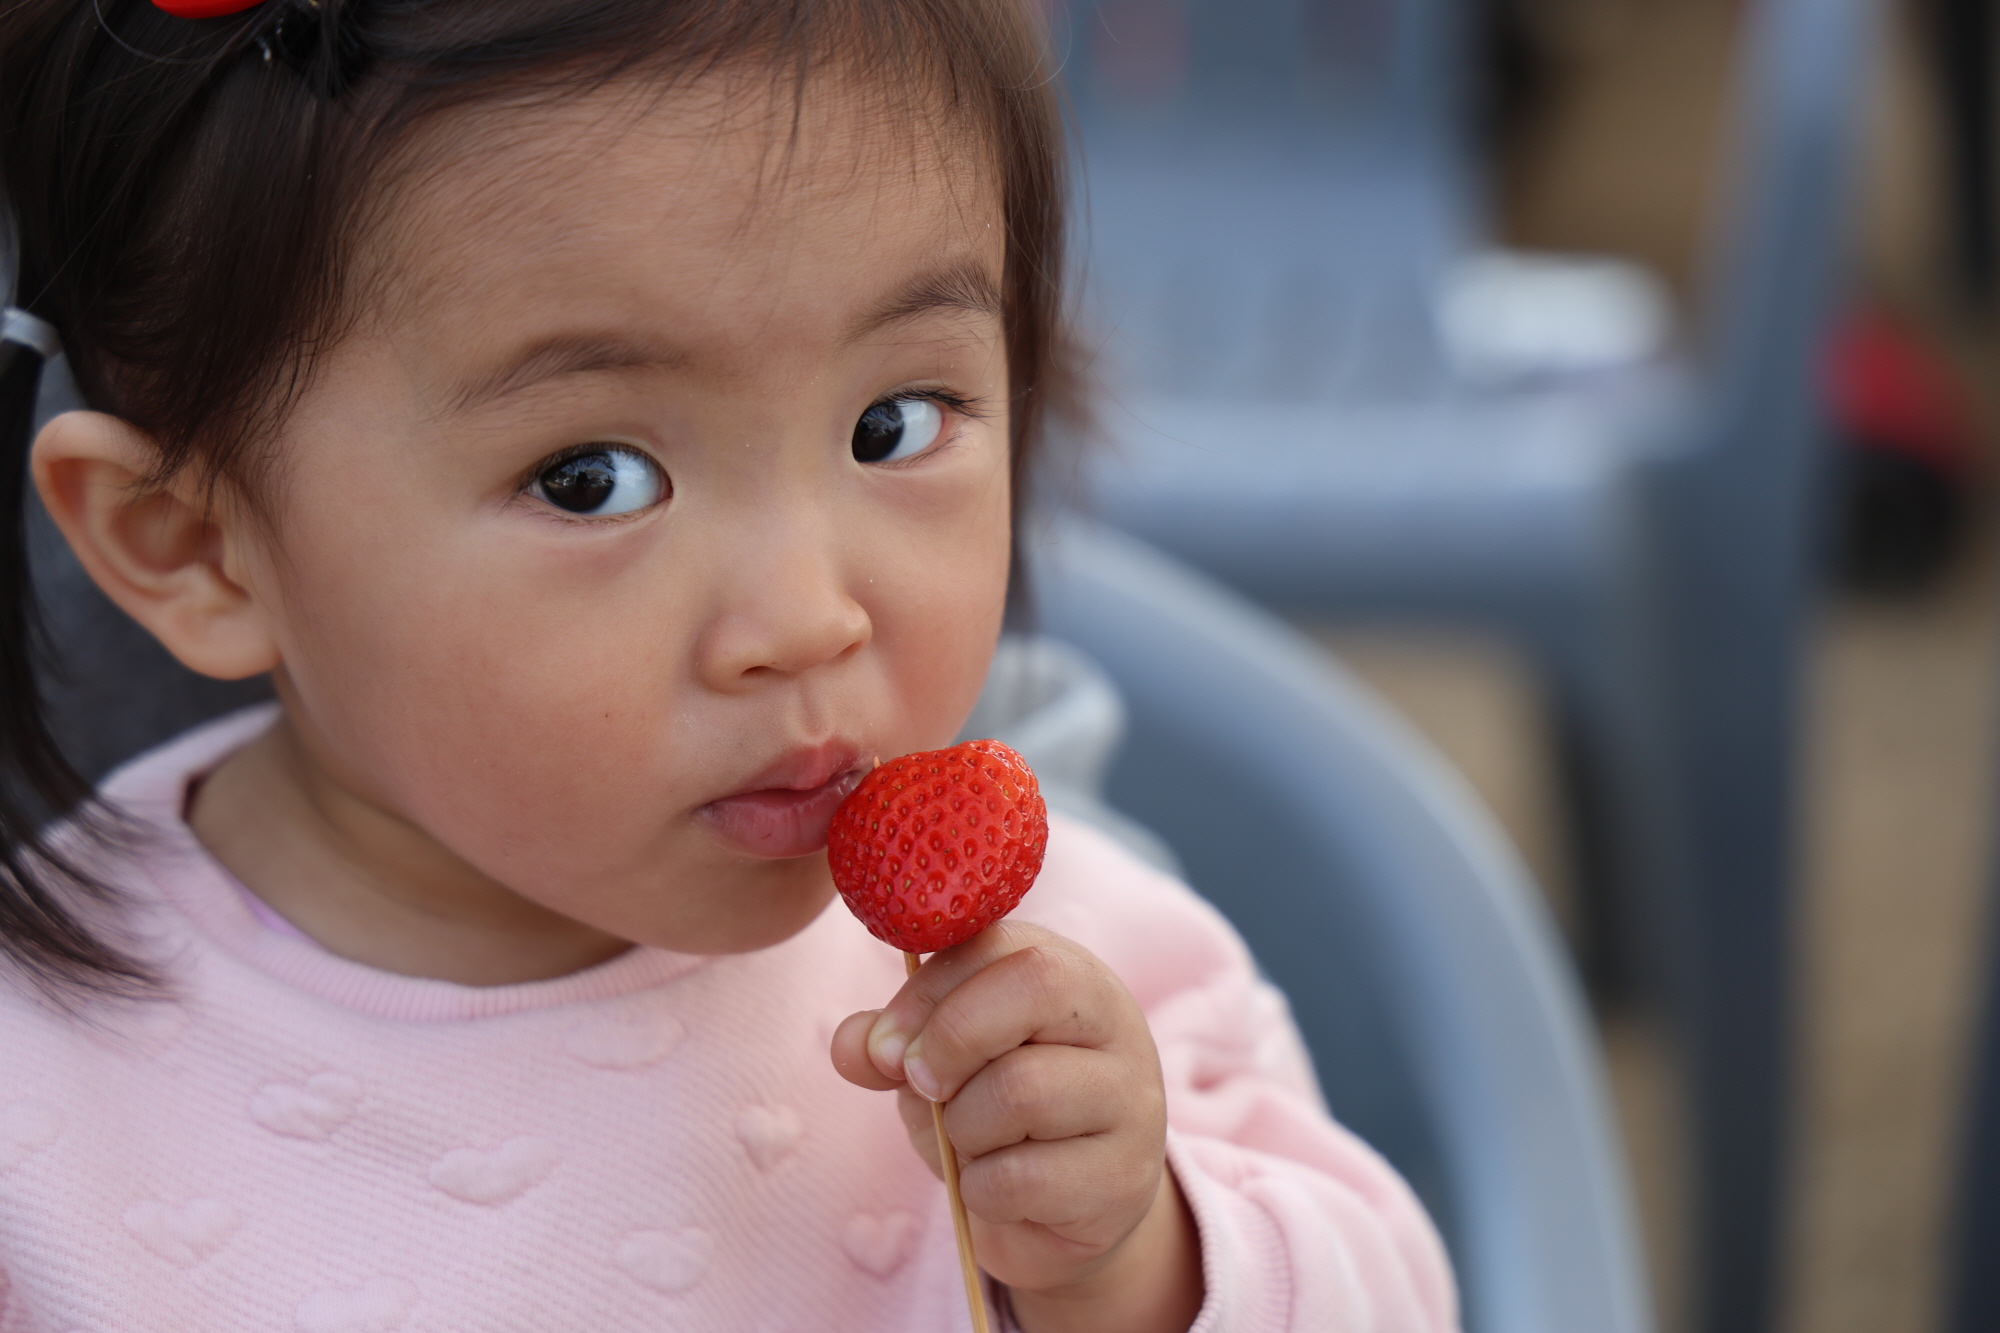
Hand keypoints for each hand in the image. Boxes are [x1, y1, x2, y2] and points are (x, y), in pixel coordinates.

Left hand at [830, 921, 1202, 1332]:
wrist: (1062, 1214)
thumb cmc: (998, 1119)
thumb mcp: (938, 1067)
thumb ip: (893, 1045)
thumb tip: (851, 1044)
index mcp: (1066, 973)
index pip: (997, 943)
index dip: (926, 991)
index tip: (883, 1045)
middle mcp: (1113, 1021)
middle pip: (1034, 986)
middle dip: (950, 1039)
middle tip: (920, 1085)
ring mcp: (1131, 1098)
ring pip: (1022, 1089)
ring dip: (963, 1128)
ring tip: (969, 1142)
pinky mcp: (1124, 1177)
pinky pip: (1022, 1176)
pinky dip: (981, 1188)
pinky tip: (996, 1189)